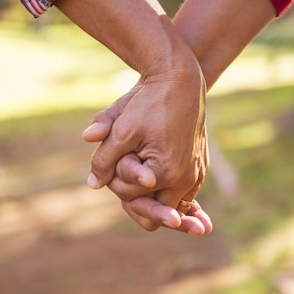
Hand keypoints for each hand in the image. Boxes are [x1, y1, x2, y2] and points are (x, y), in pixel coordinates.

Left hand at [83, 69, 211, 233]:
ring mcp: (197, 174)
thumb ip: (104, 160)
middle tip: (126, 171)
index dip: (116, 180)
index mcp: (168, 174)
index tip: (115, 159)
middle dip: (137, 195)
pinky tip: (154, 174)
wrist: (181, 82)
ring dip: (154, 194)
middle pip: (155, 212)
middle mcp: (188, 180)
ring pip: (171, 204)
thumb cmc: (149, 104)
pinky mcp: (201, 166)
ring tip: (138, 171)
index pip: (130, 197)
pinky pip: (183, 191)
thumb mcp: (121, 130)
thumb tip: (93, 185)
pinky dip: (168, 187)